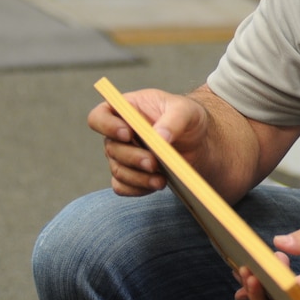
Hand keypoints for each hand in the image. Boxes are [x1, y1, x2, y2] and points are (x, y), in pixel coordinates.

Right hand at [88, 88, 208, 196]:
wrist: (200, 141)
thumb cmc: (188, 118)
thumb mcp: (187, 111)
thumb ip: (174, 120)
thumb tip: (159, 138)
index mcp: (126, 110)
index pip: (100, 117)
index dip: (107, 126)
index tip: (128, 134)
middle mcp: (119, 134)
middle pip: (111, 148)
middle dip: (132, 157)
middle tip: (153, 163)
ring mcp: (123, 156)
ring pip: (118, 170)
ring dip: (137, 177)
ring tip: (161, 180)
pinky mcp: (131, 175)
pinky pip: (123, 186)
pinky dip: (137, 189)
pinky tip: (156, 185)